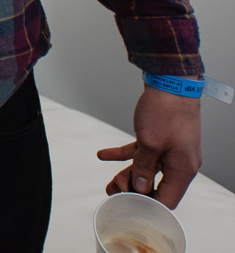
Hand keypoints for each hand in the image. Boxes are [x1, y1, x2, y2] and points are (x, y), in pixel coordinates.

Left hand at [96, 85, 201, 208]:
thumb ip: (143, 168)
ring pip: (147, 169)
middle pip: (155, 185)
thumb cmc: (166, 110)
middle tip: (113, 189)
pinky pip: (141, 152)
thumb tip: (139, 187)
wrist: (171, 82)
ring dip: (127, 173)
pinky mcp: (161, 139)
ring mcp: (171, 151)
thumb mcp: (150, 143)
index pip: (167, 200)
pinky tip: (104, 155)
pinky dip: (123, 154)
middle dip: (133, 189)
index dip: (146, 203)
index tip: (127, 203)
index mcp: (183, 169)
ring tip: (109, 181)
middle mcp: (180, 163)